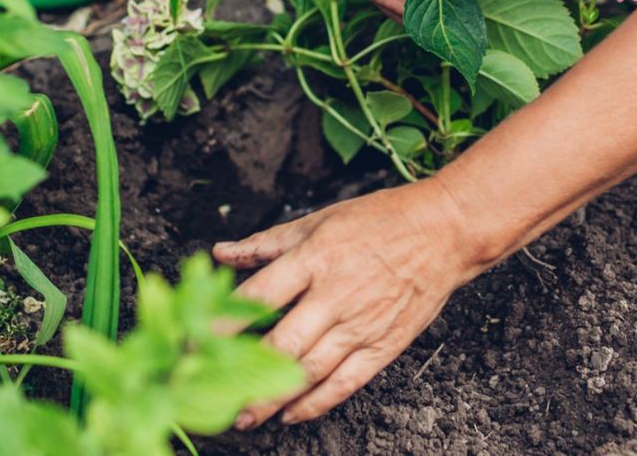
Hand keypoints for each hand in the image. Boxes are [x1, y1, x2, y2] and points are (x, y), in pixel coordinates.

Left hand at [213, 179, 482, 426]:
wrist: (444, 231)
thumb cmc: (381, 219)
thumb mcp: (321, 220)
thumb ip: (268, 242)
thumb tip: (220, 252)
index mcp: (316, 257)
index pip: (260, 295)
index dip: (224, 322)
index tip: (192, 342)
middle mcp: (336, 294)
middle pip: (282, 344)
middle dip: (242, 374)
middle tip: (210, 394)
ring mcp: (362, 323)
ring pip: (310, 371)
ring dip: (273, 398)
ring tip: (245, 417)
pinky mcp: (385, 345)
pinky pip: (346, 382)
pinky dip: (317, 403)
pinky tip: (292, 414)